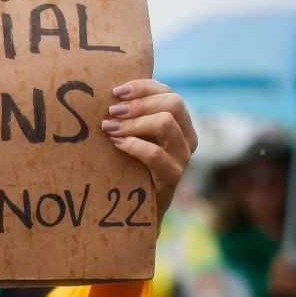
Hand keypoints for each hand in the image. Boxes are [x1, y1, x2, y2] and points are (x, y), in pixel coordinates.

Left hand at [102, 79, 197, 223]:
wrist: (140, 209)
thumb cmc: (132, 167)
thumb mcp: (136, 137)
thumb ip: (132, 117)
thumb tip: (107, 95)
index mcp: (181, 123)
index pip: (169, 92)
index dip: (143, 87)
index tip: (116, 91)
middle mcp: (188, 137)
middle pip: (173, 103)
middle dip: (138, 104)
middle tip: (111, 111)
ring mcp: (183, 156)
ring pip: (165, 123)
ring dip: (133, 123)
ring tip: (110, 128)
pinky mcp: (173, 176)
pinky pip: (155, 154)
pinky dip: (133, 145)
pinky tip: (116, 144)